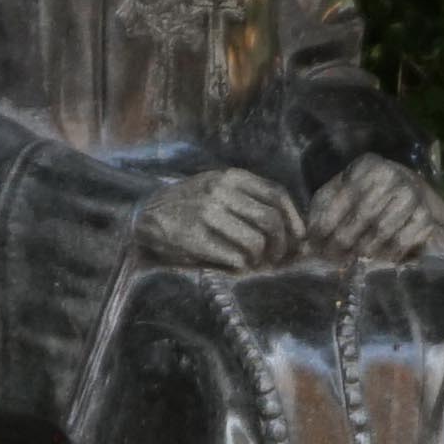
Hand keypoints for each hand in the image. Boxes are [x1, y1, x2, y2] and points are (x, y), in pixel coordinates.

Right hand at [131, 167, 300, 274]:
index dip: (294, 219)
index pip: (277, 195)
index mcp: (231, 177)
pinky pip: (235, 257)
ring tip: (257, 262)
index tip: (298, 237)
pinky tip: (237, 265)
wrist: (145, 215)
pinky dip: (242, 265)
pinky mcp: (195, 238)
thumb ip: (249, 198)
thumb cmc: (189, 204)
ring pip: (256, 242)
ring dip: (262, 258)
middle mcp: (221, 192)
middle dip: (282, 244)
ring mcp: (207, 214)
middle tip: (278, 257)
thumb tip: (291, 226)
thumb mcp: (218, 186)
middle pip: (271, 220)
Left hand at [302, 155, 443, 267]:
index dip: (326, 225)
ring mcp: (412, 194)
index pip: (342, 198)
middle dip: (343, 241)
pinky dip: (386, 255)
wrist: (409, 190)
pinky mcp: (425, 215)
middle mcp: (393, 175)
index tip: (314, 244)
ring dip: (363, 251)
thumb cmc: (364, 194)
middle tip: (330, 258)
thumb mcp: (339, 192)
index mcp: (368, 165)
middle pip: (363, 216)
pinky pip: (402, 242)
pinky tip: (376, 260)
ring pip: (382, 231)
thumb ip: (322, 210)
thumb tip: (307, 240)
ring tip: (350, 260)